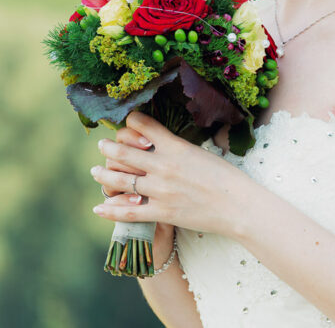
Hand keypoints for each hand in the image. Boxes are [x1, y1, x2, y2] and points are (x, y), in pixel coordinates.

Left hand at [89, 111, 250, 237]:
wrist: (238, 205)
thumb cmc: (226, 178)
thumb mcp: (202, 152)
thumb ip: (178, 148)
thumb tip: (163, 142)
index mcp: (175, 146)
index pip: (144, 126)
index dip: (130, 122)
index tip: (126, 122)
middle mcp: (164, 166)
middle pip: (125, 153)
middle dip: (109, 148)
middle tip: (101, 145)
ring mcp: (161, 190)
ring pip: (122, 180)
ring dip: (105, 175)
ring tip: (96, 171)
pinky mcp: (162, 213)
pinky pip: (130, 212)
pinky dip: (111, 211)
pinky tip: (99, 208)